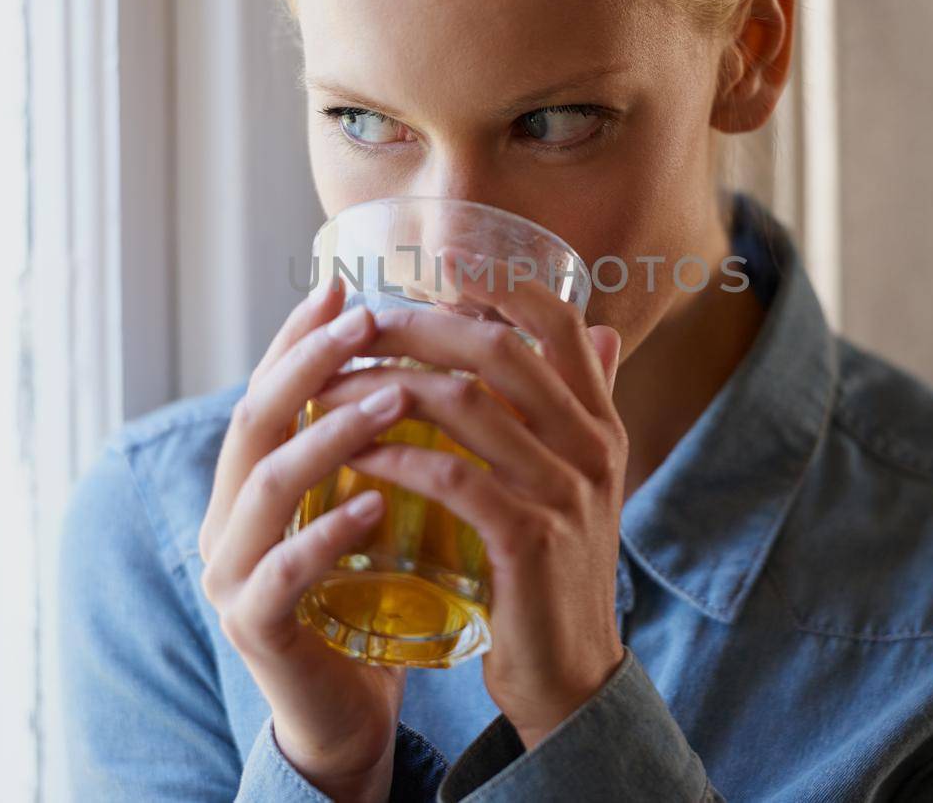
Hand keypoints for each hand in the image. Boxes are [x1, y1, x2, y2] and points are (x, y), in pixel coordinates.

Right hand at [197, 278, 414, 802]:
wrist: (346, 710)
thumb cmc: (367, 598)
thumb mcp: (380, 506)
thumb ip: (397, 443)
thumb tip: (468, 357)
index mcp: (254, 483)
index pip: (269, 391)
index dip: (299, 337)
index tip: (344, 285)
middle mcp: (228, 516)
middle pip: (255, 419)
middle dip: (310, 362)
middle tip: (366, 318)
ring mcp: (232, 571)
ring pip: (267, 484)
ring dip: (330, 433)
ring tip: (395, 396)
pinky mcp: (254, 625)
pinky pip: (285, 571)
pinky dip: (328, 533)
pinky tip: (376, 506)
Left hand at [312, 248, 628, 750]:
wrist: (573, 676)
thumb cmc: (555, 572)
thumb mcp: (580, 481)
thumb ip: (579, 407)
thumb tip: (595, 327)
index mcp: (600, 425)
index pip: (559, 323)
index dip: (503, 280)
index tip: (443, 256)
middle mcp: (591, 448)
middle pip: (502, 350)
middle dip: (420, 325)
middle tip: (359, 322)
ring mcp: (563, 494)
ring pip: (466, 405)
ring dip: (387, 388)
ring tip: (332, 386)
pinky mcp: (527, 541)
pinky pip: (451, 477)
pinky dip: (396, 456)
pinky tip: (354, 452)